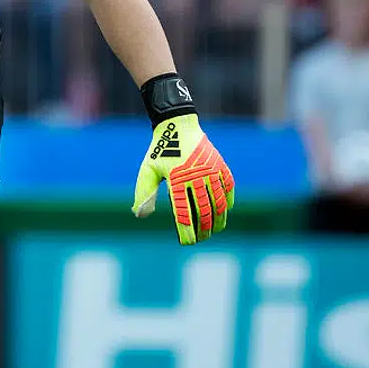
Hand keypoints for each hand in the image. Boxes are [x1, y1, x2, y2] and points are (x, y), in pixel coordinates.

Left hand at [133, 113, 235, 244]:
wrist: (177, 125)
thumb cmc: (160, 150)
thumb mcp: (148, 170)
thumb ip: (144, 193)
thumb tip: (139, 215)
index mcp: (177, 180)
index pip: (184, 214)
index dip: (187, 232)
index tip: (186, 243)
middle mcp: (197, 177)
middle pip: (204, 211)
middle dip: (203, 229)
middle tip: (201, 239)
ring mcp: (211, 171)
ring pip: (220, 202)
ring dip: (218, 219)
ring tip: (215, 230)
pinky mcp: (220, 165)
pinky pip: (229, 186)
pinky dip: (228, 199)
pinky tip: (225, 209)